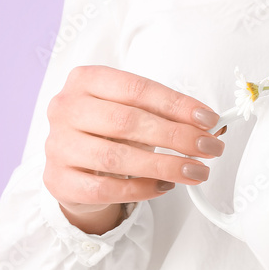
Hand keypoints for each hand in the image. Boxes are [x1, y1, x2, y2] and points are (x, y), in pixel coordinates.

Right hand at [44, 65, 226, 233]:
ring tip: (195, 170)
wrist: (76, 164)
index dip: (177, 105)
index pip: (137, 89)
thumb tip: (210, 127)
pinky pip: (104, 189)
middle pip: (126, 121)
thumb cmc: (110, 132)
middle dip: (176, 136)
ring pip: (115, 158)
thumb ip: (167, 115)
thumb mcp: (135, 112)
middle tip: (209, 147)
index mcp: (86, 80)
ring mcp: (58, 145)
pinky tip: (164, 186)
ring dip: (163, 165)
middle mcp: (66, 108)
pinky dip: (140, 189)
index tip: (209, 120)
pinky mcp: (58, 180)